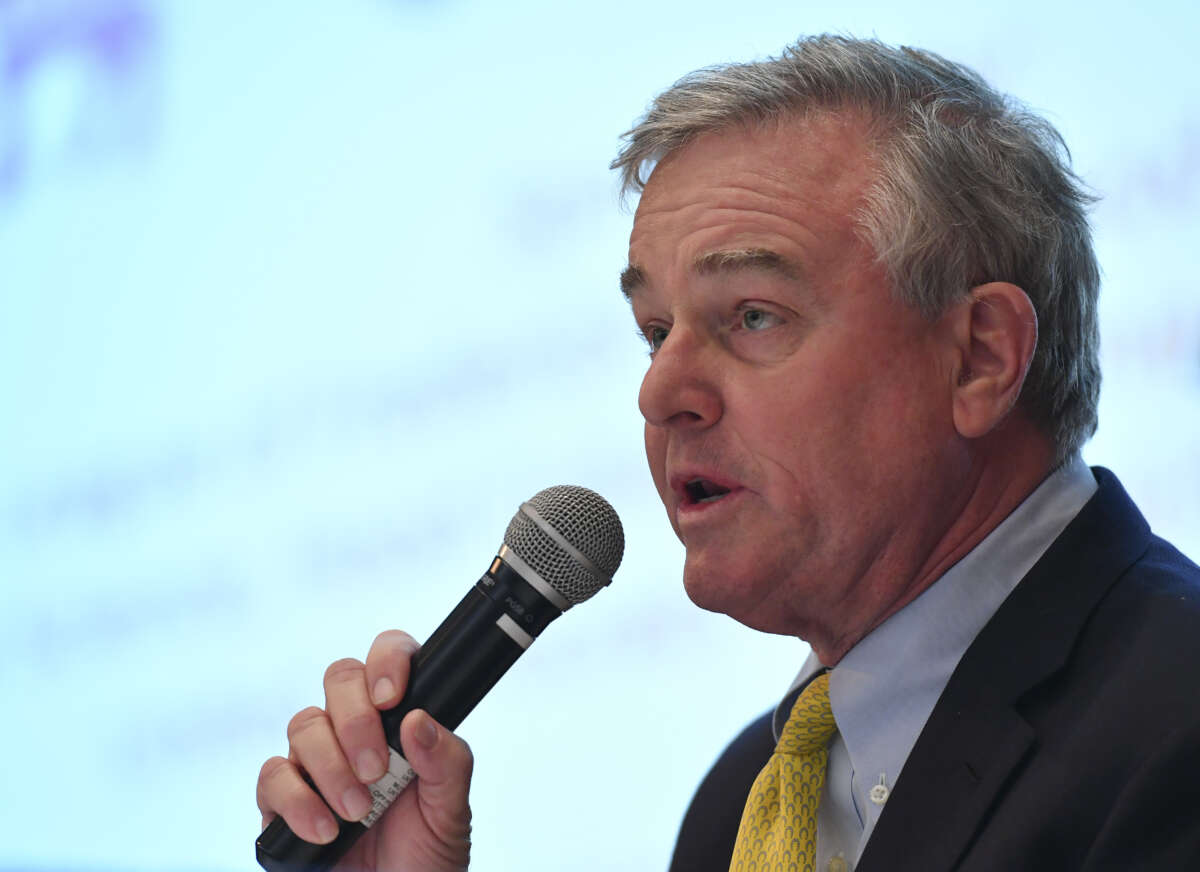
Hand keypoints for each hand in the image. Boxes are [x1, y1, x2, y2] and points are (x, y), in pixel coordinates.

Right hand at [256, 630, 473, 870]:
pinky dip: (297, 801)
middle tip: (376, 770)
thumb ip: (446, 762)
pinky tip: (325, 829)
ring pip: (304, 724)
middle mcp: (356, 730)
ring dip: (331, 768)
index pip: (389, 657)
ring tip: (358, 812)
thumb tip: (419, 719)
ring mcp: (317, 761)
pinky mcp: (284, 800)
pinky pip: (272, 776)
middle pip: (340, 678)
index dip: (387, 660)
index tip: (391, 697)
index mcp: (401, 720)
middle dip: (355, 721)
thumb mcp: (451, 810)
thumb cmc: (427, 855)